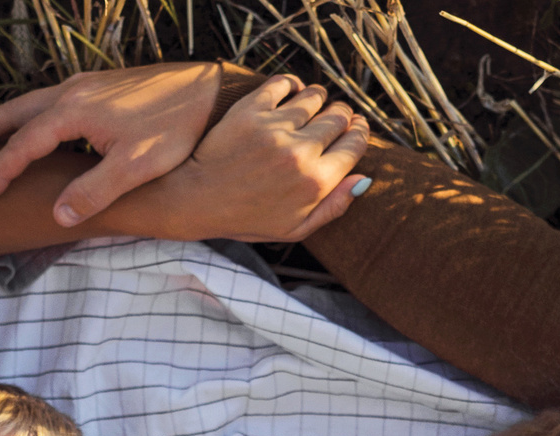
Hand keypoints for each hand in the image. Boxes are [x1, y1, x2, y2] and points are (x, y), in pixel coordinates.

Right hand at [0, 61, 221, 223]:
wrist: (207, 91)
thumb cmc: (175, 129)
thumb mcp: (136, 166)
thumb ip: (95, 191)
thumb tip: (58, 215)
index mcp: (73, 112)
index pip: (24, 145)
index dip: (1, 171)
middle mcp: (73, 91)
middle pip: (17, 111)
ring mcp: (87, 84)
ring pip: (34, 101)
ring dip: (7, 116)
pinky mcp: (102, 84)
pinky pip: (52, 97)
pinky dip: (32, 110)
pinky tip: (38, 121)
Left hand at [145, 75, 370, 242]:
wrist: (196, 198)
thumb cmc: (246, 217)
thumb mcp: (294, 228)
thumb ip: (332, 206)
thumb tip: (364, 179)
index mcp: (314, 183)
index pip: (354, 145)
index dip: (359, 133)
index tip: (356, 128)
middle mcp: (300, 153)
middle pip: (339, 118)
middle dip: (342, 116)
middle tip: (336, 117)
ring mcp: (275, 129)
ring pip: (315, 97)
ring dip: (319, 98)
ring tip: (315, 103)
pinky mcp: (251, 110)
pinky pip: (284, 84)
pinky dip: (292, 84)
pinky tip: (292, 91)